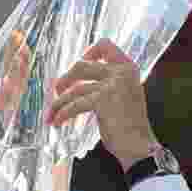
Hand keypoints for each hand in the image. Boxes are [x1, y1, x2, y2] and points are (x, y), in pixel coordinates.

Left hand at [47, 38, 156, 171]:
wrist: (139, 145)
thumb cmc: (130, 125)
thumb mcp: (122, 94)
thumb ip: (108, 81)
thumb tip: (76, 78)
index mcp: (128, 68)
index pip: (105, 45)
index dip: (88, 53)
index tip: (78, 69)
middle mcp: (122, 73)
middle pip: (81, 65)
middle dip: (65, 80)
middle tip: (58, 93)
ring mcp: (113, 85)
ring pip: (74, 88)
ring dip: (59, 103)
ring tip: (52, 115)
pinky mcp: (103, 100)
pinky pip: (74, 104)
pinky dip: (63, 114)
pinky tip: (57, 122)